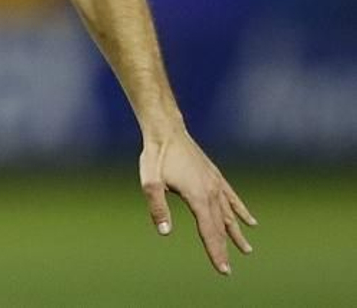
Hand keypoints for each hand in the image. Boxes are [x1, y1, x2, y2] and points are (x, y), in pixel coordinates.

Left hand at [140, 134, 256, 274]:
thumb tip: (165, 232)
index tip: (223, 270)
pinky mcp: (215, 176)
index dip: (216, 251)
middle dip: (224, 248)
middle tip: (227, 270)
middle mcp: (211, 192)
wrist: (166, 131)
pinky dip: (241, 211)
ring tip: (246, 250)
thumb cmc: (156, 156)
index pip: (209, 231)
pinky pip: (232, 198)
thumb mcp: (149, 182)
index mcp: (198, 197)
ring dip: (236, 233)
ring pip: (229, 214)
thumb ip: (156, 207)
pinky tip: (250, 221)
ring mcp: (215, 183)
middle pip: (220, 227)